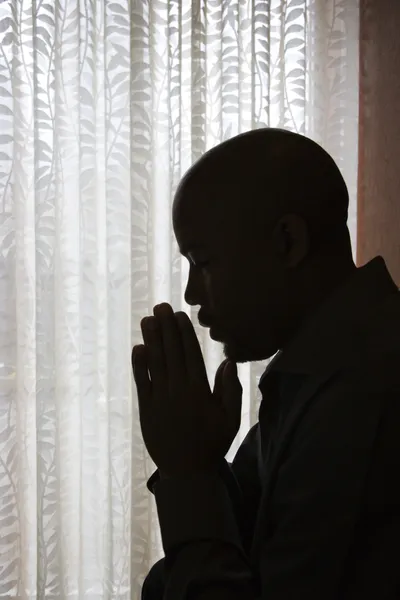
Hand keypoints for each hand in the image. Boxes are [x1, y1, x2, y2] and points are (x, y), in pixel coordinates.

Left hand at [131, 303, 241, 477]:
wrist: (187, 472)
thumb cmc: (212, 443)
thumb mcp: (230, 419)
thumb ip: (231, 390)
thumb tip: (228, 361)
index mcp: (199, 391)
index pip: (190, 355)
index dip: (184, 333)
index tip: (179, 315)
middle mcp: (178, 391)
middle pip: (172, 353)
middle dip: (166, 328)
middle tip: (160, 307)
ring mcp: (160, 399)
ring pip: (156, 364)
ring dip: (152, 340)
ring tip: (148, 320)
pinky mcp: (146, 409)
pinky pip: (142, 383)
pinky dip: (140, 365)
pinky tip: (138, 348)